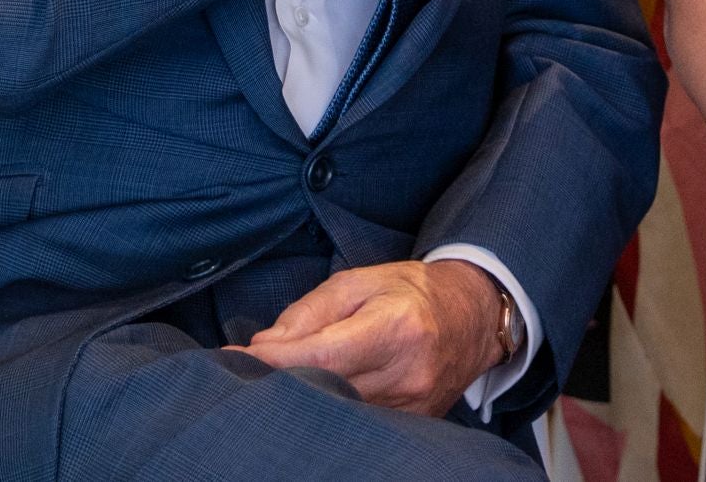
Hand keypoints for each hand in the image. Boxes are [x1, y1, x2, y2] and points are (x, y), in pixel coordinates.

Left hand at [239, 259, 503, 415]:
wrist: (472, 317)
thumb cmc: (411, 291)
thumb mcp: (360, 280)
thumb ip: (309, 311)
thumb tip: (264, 347)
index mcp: (397, 327)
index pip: (321, 355)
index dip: (273, 361)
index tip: (233, 358)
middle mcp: (408, 374)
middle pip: (325, 389)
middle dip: (279, 382)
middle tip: (245, 374)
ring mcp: (413, 408)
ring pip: (338, 413)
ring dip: (301, 400)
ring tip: (278, 384)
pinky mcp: (413, 426)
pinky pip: (358, 424)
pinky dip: (330, 412)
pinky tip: (314, 399)